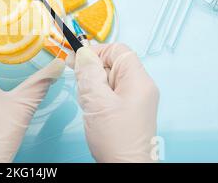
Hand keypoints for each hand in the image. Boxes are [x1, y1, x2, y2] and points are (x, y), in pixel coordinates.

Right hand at [74, 44, 159, 162]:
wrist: (126, 168)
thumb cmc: (117, 139)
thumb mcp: (97, 101)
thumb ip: (89, 73)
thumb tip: (82, 53)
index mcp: (138, 80)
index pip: (118, 50)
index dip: (97, 51)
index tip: (78, 61)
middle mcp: (140, 86)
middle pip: (112, 63)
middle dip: (92, 72)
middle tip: (83, 88)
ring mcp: (135, 98)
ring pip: (108, 78)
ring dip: (93, 85)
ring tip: (90, 103)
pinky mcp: (128, 108)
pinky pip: (110, 91)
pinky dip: (97, 96)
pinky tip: (94, 109)